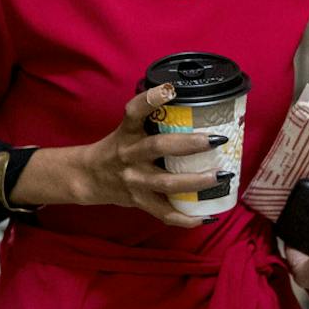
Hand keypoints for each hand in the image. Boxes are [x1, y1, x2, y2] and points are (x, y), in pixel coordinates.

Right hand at [49, 85, 214, 228]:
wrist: (88, 178)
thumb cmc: (117, 149)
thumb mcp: (127, 130)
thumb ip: (152, 121)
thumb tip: (195, 109)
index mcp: (127, 132)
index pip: (134, 111)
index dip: (150, 99)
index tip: (170, 90)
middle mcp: (129, 154)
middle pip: (158, 147)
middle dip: (189, 144)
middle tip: (216, 140)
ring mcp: (134, 180)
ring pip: (166, 183)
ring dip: (196, 181)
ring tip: (220, 176)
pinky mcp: (139, 201)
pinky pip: (164, 213)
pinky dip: (186, 218)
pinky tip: (206, 216)